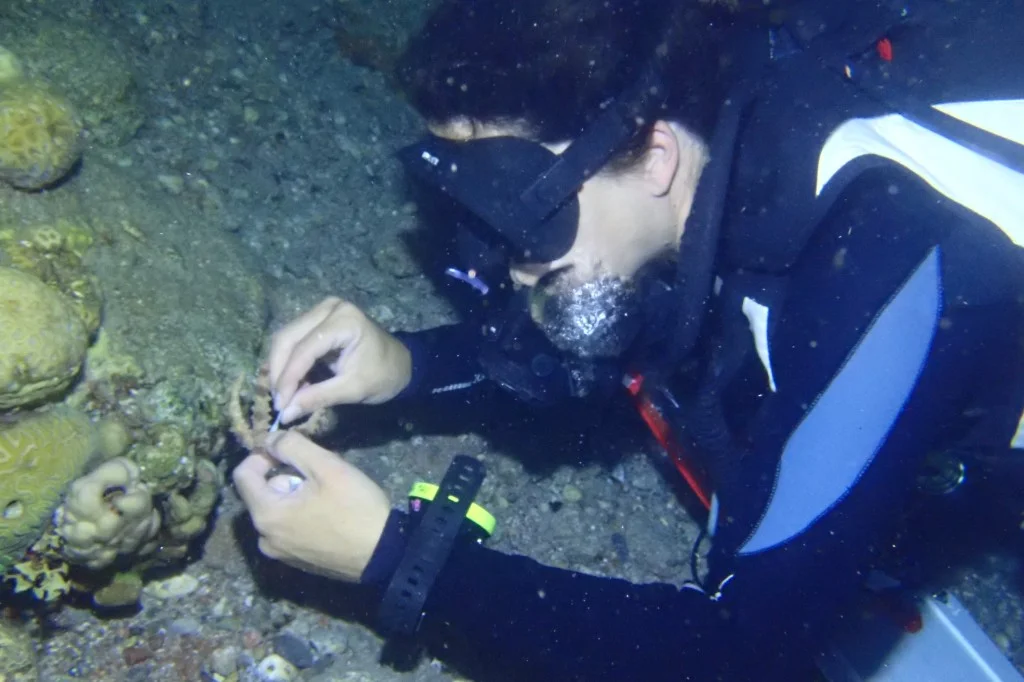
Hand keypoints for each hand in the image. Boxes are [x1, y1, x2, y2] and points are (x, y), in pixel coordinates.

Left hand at [232, 430, 390, 581]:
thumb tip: (269, 439)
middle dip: (286, 475)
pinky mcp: (296, 561)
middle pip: (261, 492)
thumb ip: (292, 446)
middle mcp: (265, 538)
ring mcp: (280, 553)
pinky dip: (301, 514)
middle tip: (320, 473)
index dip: (263, 454)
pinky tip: (329, 514)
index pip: (242, 474)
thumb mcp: (327, 467)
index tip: (291, 451)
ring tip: (328, 493)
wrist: (384, 555)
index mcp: (266, 515)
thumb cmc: (355, 508)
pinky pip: (287, 528)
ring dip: (295, 494)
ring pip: (276, 510)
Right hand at [268, 297, 411, 424]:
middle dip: (279, 371)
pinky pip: (294, 339)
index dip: (288, 378)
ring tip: (284, 395)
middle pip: (288, 338)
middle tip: (278, 401)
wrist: (402, 364)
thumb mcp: (353, 389)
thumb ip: (318, 398)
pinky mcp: (318, 319)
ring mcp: (323, 310)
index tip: (279, 405)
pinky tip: (291, 383)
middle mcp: (330, 308)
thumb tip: (284, 413)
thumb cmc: (384, 375)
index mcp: (345, 320)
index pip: (305, 349)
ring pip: (286, 338)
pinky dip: (289, 362)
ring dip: (280, 367)